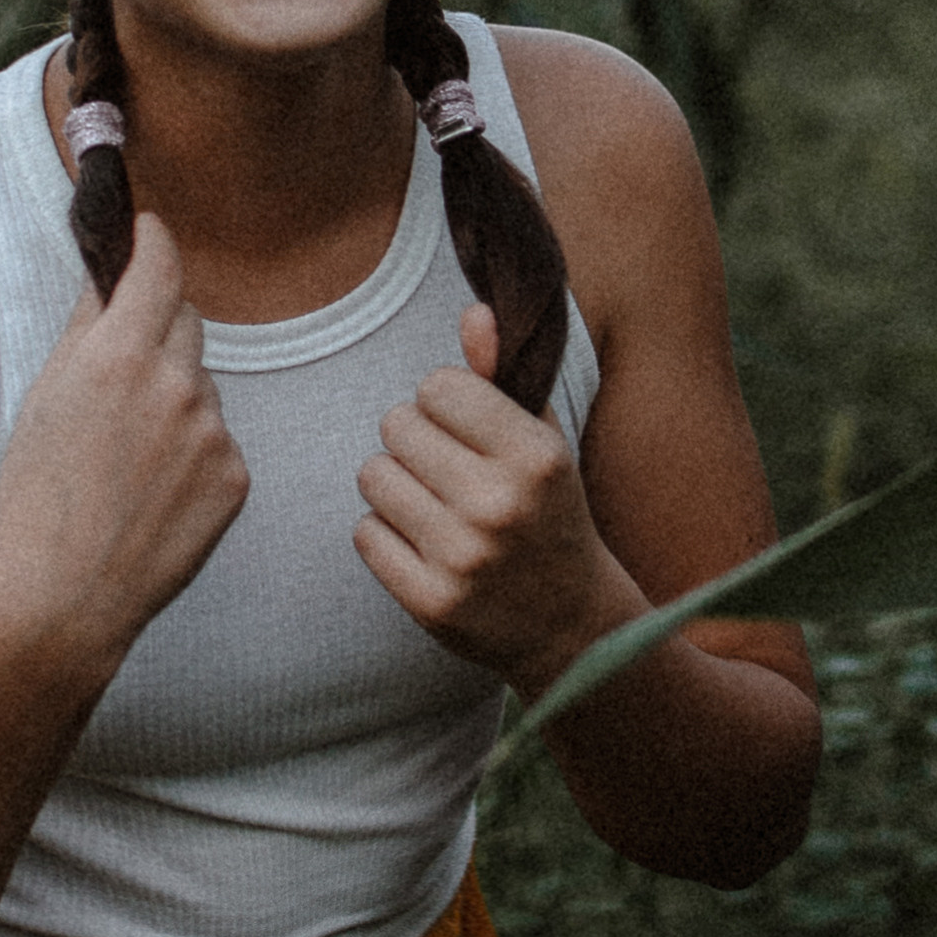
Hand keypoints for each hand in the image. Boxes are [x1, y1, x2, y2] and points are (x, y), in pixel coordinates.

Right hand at [0, 215, 248, 678]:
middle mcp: (176, 384)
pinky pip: (218, 439)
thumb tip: (111, 274)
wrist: (60, 598)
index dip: (154, 242)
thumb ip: (87, 326)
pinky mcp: (236, 477)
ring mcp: (213, 432)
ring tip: (127, 459)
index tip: (149, 234)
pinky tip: (154, 492)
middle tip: (121, 375)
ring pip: (203, 386)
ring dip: (175, 400)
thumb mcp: (43, 396)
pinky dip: (193, 453)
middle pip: (187, 321)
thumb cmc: (36, 497)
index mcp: (117, 355)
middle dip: (159, 332)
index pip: (159, 265)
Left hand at [354, 303, 629, 691]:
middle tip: (448, 471)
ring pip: (373, 475)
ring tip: (433, 504)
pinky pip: (365, 533)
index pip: (438, 385)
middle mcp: (499, 505)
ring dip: (394, 484)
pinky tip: (423, 545)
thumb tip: (473, 312)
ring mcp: (462, 557)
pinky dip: (385, 534)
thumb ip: (503, 375)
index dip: (444, 402)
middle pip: (396, 424)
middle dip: (415, 440)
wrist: (571, 625)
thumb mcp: (542, 441)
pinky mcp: (429, 601)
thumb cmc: (548, 513)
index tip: (466, 429)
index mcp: (534, 456)